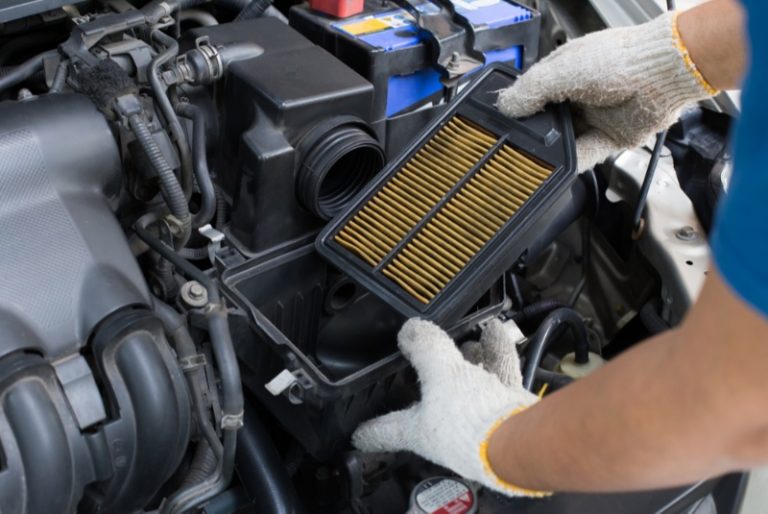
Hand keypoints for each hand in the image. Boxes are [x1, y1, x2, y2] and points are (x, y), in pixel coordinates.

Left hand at [352, 319, 545, 496]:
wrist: (523, 437)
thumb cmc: (473, 420)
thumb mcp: (438, 372)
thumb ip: (423, 349)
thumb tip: (409, 331)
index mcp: (420, 429)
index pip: (387, 430)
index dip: (370, 430)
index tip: (358, 435)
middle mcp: (448, 427)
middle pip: (433, 395)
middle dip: (431, 371)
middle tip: (422, 355)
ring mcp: (477, 418)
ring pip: (468, 381)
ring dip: (467, 356)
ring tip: (467, 337)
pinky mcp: (505, 408)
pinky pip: (497, 374)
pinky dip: (495, 351)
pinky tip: (494, 332)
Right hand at [497, 12, 716, 170]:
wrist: (662, 74)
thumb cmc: (620, 60)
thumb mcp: (563, 71)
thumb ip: (532, 90)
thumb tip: (505, 106)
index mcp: (566, 71)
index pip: (534, 93)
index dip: (520, 108)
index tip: (505, 123)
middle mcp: (581, 94)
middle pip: (550, 121)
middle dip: (536, 133)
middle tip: (519, 144)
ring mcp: (597, 116)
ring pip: (567, 140)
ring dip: (554, 149)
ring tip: (538, 158)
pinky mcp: (613, 137)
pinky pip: (588, 154)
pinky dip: (575, 161)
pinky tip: (562, 167)